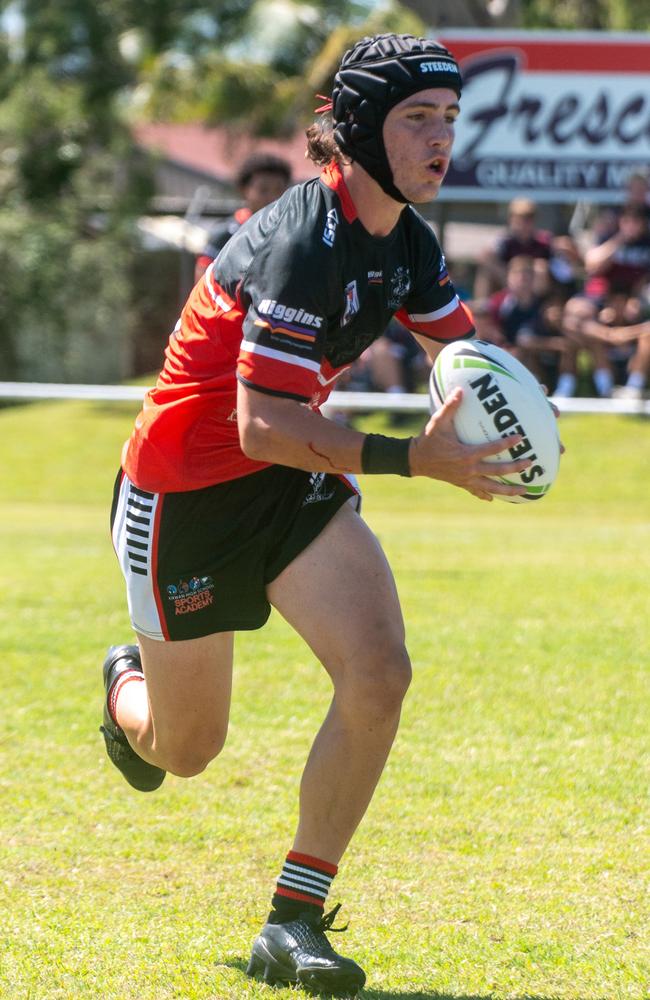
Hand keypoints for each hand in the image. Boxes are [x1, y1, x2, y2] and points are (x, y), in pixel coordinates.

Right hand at [410, 388, 532, 501]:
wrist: (416, 460)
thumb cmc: (428, 440)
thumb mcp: (438, 422)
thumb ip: (450, 407)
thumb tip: (460, 390)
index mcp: (466, 454)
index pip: (491, 449)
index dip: (506, 444)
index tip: (520, 438)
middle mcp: (469, 469)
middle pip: (497, 471)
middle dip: (515, 468)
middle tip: (530, 463)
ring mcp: (466, 479)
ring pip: (491, 487)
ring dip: (508, 490)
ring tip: (524, 491)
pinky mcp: (461, 484)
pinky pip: (477, 492)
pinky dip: (486, 495)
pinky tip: (494, 498)